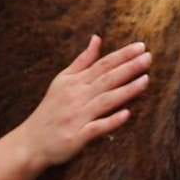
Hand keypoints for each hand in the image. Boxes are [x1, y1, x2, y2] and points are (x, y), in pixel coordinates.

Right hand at [0, 35, 150, 179]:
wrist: (32, 141)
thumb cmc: (50, 110)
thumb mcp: (62, 80)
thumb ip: (82, 60)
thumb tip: (97, 38)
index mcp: (74, 82)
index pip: (102, 64)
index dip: (122, 55)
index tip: (141, 46)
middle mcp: (77, 97)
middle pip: (106, 79)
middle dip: (128, 68)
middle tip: (148, 57)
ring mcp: (77, 117)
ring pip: (105, 101)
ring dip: (126, 91)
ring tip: (146, 80)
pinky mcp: (77, 136)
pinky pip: (96, 128)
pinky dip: (111, 121)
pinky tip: (127, 114)